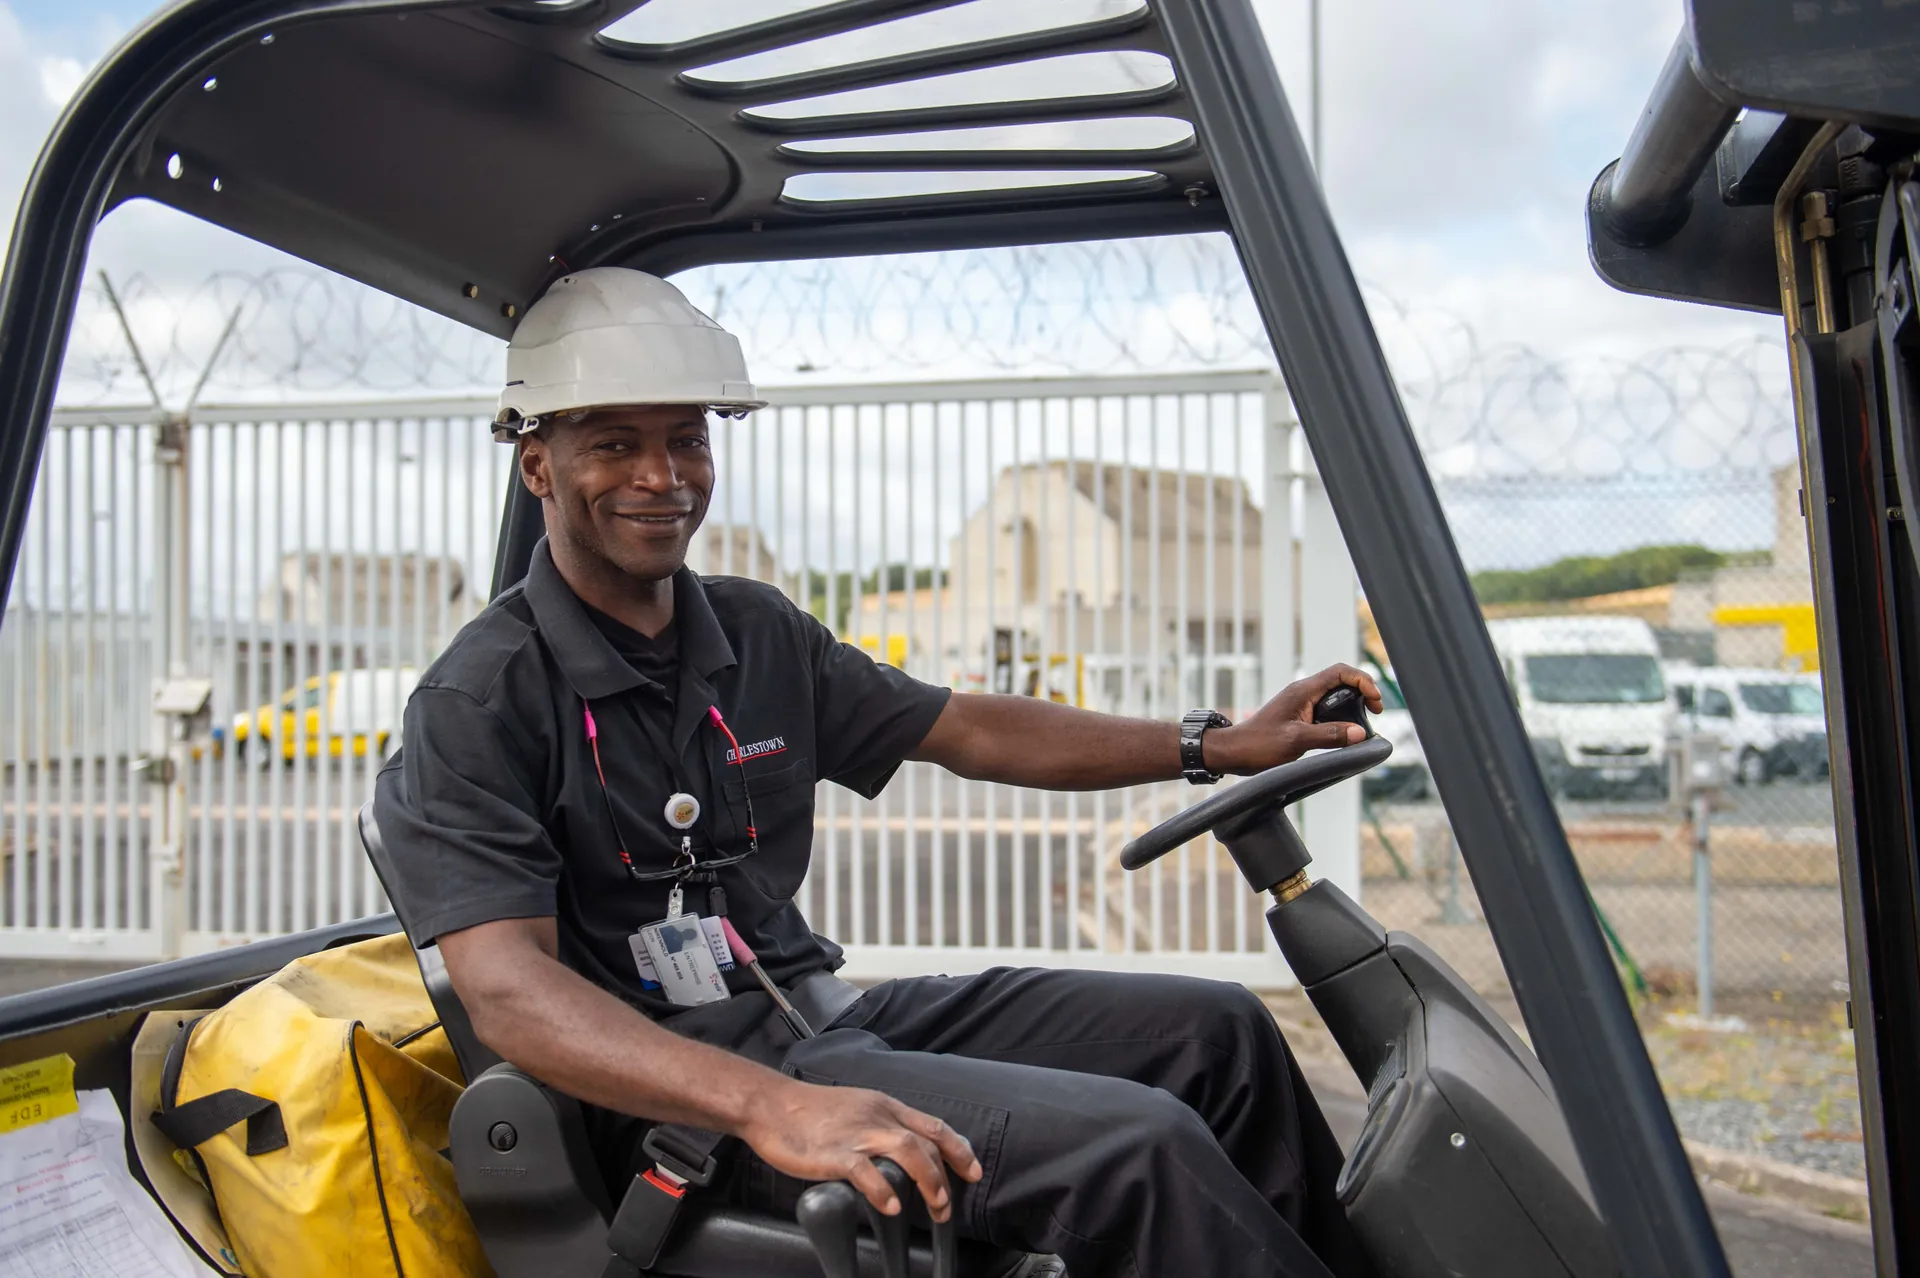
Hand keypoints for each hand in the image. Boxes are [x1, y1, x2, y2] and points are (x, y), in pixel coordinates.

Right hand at [741, 1079, 983, 1221]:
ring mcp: (856, 1133)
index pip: (933, 1125)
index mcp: (884, 1106)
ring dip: (928, 1180)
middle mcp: (877, 1116)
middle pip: (926, 1142)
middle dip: (946, 1175)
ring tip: (936, 1207)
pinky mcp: (834, 1152)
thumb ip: (879, 1126)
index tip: (973, 1171)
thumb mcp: (855, 1108)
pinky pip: (865, 1170)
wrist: (769, 1104)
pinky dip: (883, 1189)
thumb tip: (901, 1151)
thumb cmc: (808, 1111)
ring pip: (907, 1150)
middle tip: (948, 1206)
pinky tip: (892, 1206)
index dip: (958, 1149)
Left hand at [1203, 664, 1382, 774]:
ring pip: (1333, 695)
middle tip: (1375, 712)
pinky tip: (1344, 732)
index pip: (1340, 672)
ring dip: (1352, 704)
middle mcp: (1302, 693)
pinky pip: (1325, 708)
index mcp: (1302, 691)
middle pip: (1341, 681)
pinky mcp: (1298, 715)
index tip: (1375, 701)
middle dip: (1362, 692)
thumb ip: (1329, 736)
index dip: (1363, 682)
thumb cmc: (1259, 745)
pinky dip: (1340, 715)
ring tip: (1364, 721)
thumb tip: (1359, 733)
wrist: (1234, 752)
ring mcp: (1300, 703)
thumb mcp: (1296, 741)